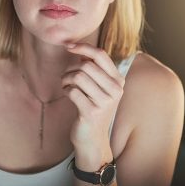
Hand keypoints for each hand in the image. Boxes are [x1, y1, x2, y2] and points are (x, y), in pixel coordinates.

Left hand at [62, 43, 124, 166]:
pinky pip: (72, 91)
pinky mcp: (92, 112)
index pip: (100, 55)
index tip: (68, 46)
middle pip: (86, 65)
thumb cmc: (93, 108)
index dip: (83, 47)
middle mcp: (115, 90)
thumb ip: (94, 68)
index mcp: (118, 80)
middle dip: (70, 69)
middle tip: (67, 78)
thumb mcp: (100, 87)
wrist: (93, 139)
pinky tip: (68, 95)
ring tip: (66, 86)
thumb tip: (77, 48)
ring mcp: (105, 102)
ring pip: (78, 77)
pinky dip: (65, 90)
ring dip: (66, 79)